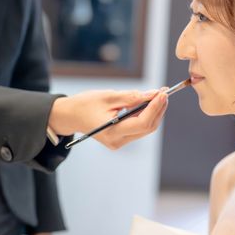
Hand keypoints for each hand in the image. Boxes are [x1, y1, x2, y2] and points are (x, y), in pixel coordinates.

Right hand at [48, 88, 168, 149]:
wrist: (70, 116)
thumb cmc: (85, 104)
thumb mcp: (108, 96)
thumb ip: (131, 97)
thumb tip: (153, 95)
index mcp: (112, 132)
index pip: (142, 123)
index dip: (155, 108)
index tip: (163, 93)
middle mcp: (118, 141)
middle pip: (147, 127)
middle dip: (158, 109)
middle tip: (164, 92)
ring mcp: (119, 142)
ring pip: (146, 128)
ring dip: (154, 112)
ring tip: (159, 95)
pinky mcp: (121, 139)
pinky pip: (139, 128)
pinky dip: (146, 115)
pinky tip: (150, 103)